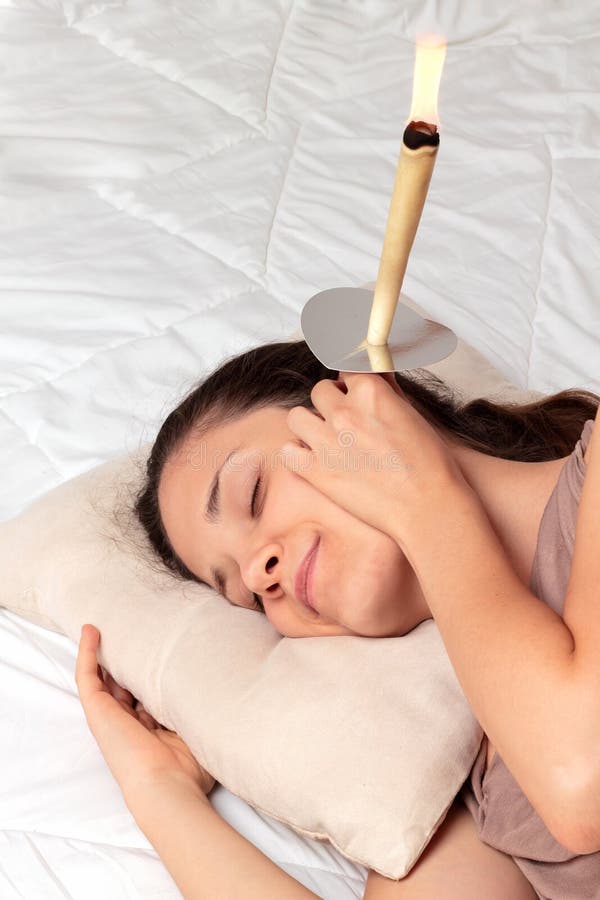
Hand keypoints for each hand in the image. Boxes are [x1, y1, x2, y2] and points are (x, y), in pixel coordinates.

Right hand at [75, 624, 215, 807]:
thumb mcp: (199, 730)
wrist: (168, 784)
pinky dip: (87, 652)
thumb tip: (219, 685)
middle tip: (132, 630)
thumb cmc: (189, 768)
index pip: (148, 695)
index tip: (163, 649)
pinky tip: (91, 630)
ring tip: (107, 622)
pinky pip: (87, 676)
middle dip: (126, 659)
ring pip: (102, 677)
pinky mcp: (97, 711)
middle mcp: (130, 722)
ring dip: (104, 650)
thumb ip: (201, 709)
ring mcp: (111, 717)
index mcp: (153, 729)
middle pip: (123, 684)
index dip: (152, 672)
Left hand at [281, 372, 470, 550]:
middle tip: (343, 422)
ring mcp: (327, 441)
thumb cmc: (429, 464)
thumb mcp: (411, 415)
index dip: (349, 385)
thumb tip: (374, 374)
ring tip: (324, 439)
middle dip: (330, 404)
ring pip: (296, 416)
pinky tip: (314, 461)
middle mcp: (345, 412)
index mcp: (370, 392)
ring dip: (308, 425)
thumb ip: (386, 390)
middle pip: (320, 391)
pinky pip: (288, 451)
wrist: (427, 507)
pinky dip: (297, 454)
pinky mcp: (316, 471)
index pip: (345, 370)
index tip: (352, 394)